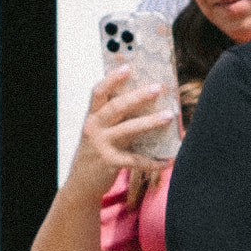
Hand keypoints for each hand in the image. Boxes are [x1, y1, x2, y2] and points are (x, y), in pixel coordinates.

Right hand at [76, 54, 177, 193]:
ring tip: (169, 115)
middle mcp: (94, 128)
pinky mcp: (110, 163)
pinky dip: (153, 161)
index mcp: (92, 116)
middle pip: (116, 107)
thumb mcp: (101, 132)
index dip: (112, 78)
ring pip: (128, 129)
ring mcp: (101, 145)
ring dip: (150, 121)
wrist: (81, 183)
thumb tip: (149, 105)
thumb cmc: (97, 152)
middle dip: (137, 96)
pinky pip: (136, 160)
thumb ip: (118, 119)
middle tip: (157, 88)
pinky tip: (168, 160)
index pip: (99, 92)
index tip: (128, 66)